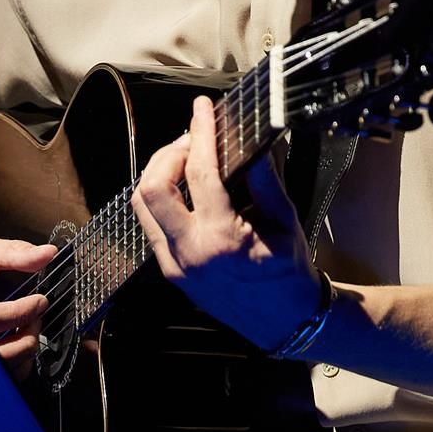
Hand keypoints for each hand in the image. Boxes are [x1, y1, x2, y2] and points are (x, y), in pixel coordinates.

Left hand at [130, 96, 322, 351]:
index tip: (202, 108)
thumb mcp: (285, 220)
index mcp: (221, 239)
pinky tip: (186, 188)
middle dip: (168, 153)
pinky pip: (151, 225)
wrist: (285, 323)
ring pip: (142, 207)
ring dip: (159, 174)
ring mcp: (174, 265)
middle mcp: (188, 252)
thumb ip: (265, 177)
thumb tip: (251, 137)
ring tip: (188, 159)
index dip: (200, 132)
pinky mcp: (170, 271)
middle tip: (194, 139)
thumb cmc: (290, 271)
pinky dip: (163, 199)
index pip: (200, 172)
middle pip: (152, 188)